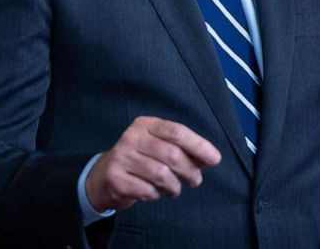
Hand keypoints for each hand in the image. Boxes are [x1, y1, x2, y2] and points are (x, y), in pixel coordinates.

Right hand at [84, 116, 220, 211]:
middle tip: (195, 180)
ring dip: (174, 186)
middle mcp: (131, 137)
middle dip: (190, 171)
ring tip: (174, 188)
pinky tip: (155, 191)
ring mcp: (121, 158)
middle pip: (172, 154)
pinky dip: (157, 194)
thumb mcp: (158, 146)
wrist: (104, 176)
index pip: (177, 132)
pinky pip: (148, 191)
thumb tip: (210, 158)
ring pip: (162, 175)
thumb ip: (184, 149)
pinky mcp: (116, 179)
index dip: (199, 145)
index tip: (215, 159)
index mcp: (145, 125)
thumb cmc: (140, 160)